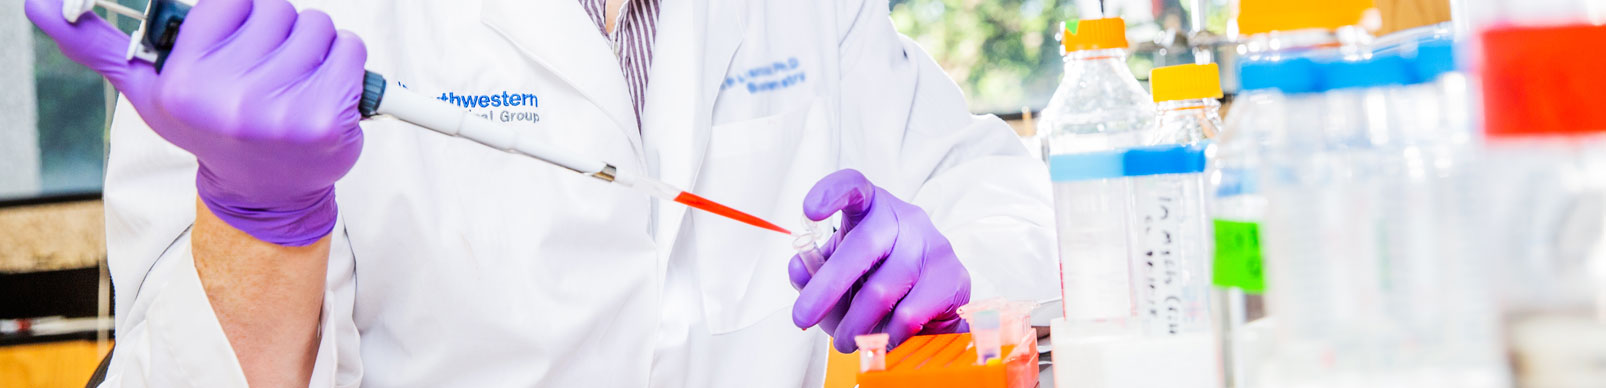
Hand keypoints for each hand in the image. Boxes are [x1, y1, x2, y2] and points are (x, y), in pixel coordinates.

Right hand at [27, 0, 365, 245]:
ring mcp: (280, 113)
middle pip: (278, 9)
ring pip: (317, 27)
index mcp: (183, 83)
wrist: (264, 190)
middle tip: (266, 69)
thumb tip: (38, 4)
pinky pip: (350, 52)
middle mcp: (228, 100)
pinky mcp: (327, 121)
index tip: (235, 43)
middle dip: (277, 31)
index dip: (240, 15)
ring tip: (291, 82)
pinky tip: (322, 92)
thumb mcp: (148, 88)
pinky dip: (344, 64)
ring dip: (312, 48)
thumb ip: (98, 42)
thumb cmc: (208, 126)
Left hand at [790, 170, 970, 352]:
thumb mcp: (839, 273)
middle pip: (862, 246)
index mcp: (872, 208)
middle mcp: (905, 219)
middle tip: (802, 317)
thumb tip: (799, 269)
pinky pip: (908, 316)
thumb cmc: (877, 282)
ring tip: (845, 341)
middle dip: (826, 288)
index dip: (831, 194)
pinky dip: (886, 336)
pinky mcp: (953, 278)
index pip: (854, 187)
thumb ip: (813, 271)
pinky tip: (881, 339)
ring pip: (881, 292)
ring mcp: (932, 246)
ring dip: (854, 326)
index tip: (810, 210)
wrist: (932, 308)